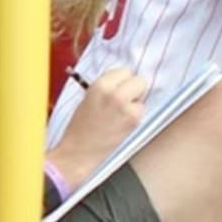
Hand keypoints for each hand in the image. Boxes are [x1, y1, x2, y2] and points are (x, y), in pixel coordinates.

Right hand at [48, 66, 145, 187]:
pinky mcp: (134, 120)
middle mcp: (114, 93)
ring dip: (135, 103)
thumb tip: (125, 80)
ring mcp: (126, 106)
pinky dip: (135, 116)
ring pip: (143, 95)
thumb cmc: (80, 126)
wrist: (79, 151)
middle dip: (133, 89)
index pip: (124, 71)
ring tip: (119, 115)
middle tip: (122, 101)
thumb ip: (107, 86)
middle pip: (139, 80)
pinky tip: (122, 123)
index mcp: (100, 85)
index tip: (116, 90)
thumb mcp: (88, 98)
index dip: (121, 81)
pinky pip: (142, 110)